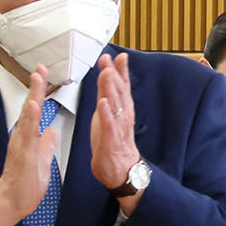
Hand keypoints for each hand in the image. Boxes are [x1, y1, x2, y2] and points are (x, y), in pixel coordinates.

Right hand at [0, 66, 56, 225]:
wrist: (11, 204)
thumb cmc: (24, 186)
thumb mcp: (42, 161)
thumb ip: (45, 144)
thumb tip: (51, 132)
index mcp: (28, 138)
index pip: (36, 110)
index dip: (40, 92)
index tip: (43, 74)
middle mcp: (23, 138)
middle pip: (30, 107)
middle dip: (35, 87)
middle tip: (40, 67)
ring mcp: (21, 145)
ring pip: (28, 117)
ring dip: (33, 97)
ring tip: (37, 79)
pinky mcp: (22, 155)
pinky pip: (27, 134)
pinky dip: (31, 119)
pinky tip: (34, 106)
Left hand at [86, 52, 140, 195]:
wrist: (121, 169)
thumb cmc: (113, 141)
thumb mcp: (109, 112)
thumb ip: (108, 93)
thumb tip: (107, 74)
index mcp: (121, 107)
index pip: (122, 85)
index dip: (119, 69)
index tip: (115, 55)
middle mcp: (122, 114)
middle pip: (119, 90)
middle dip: (113, 74)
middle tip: (108, 59)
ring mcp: (118, 126)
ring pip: (115, 104)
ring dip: (111, 88)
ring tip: (107, 73)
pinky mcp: (111, 138)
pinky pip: (109, 124)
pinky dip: (106, 113)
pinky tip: (103, 102)